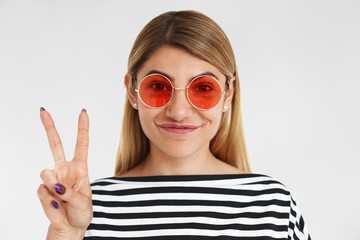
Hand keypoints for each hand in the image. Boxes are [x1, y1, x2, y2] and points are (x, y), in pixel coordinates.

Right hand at [37, 108, 92, 238]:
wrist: (69, 227)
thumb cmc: (82, 213)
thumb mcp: (84, 203)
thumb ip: (70, 193)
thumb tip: (54, 185)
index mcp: (80, 168)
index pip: (81, 145)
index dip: (82, 129)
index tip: (83, 112)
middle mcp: (65, 170)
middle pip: (55, 145)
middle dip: (49, 127)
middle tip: (43, 111)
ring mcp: (52, 179)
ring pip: (46, 174)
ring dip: (54, 189)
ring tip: (63, 200)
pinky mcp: (43, 190)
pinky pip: (42, 191)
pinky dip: (50, 201)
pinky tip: (57, 206)